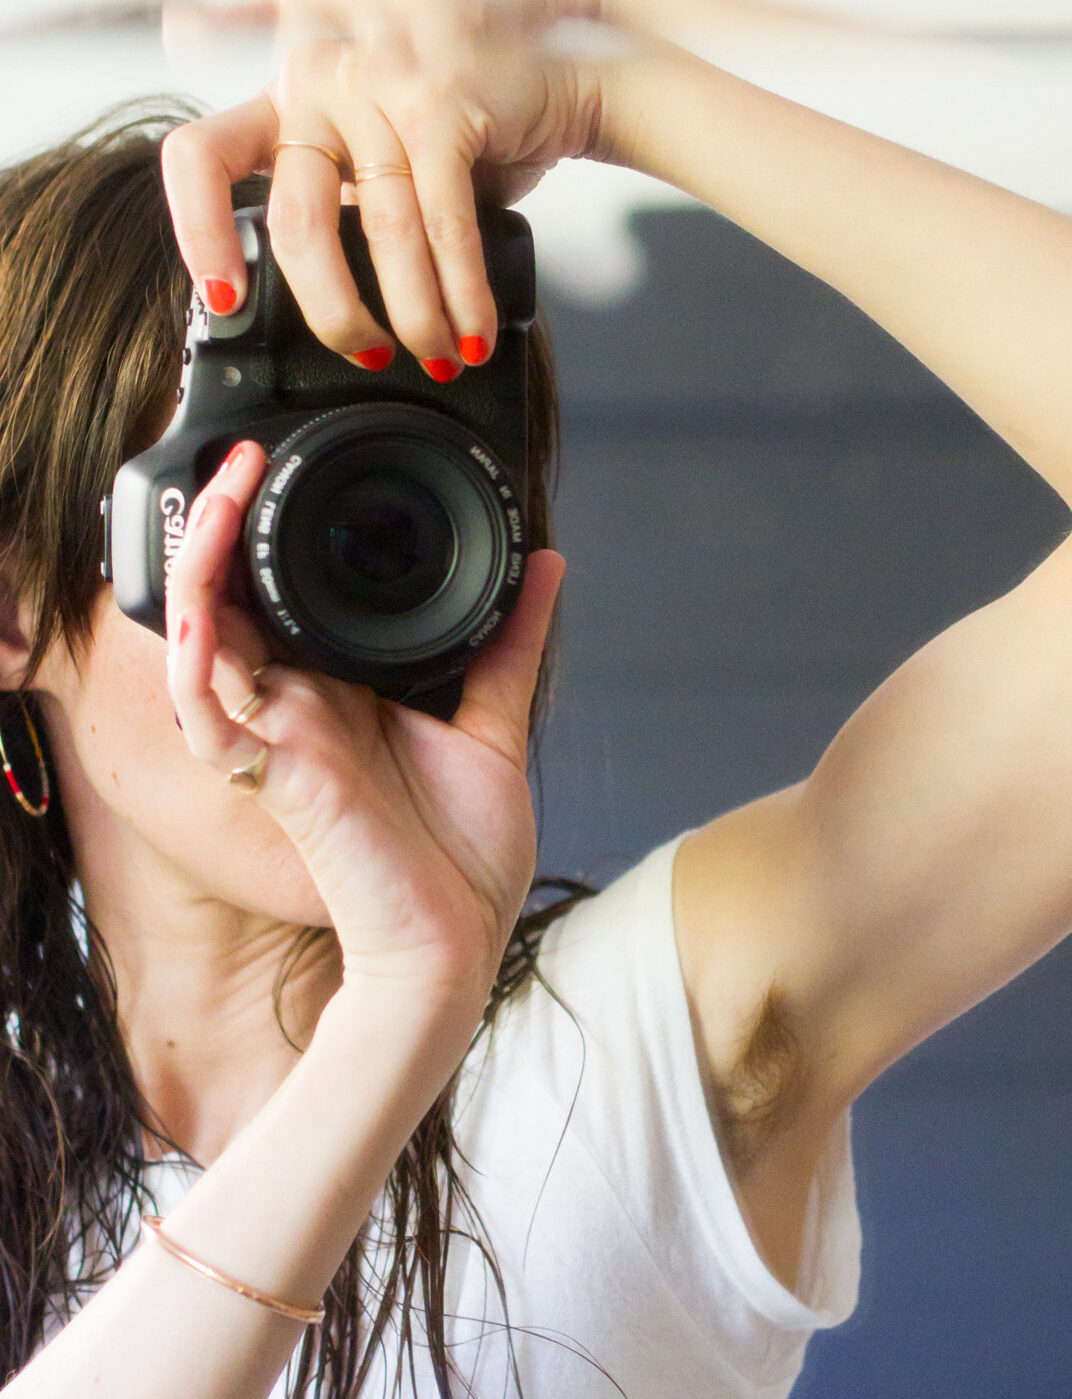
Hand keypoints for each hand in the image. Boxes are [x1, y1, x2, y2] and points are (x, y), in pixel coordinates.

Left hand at [161, 0, 619, 371]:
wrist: (557, 79)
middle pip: (296, 222)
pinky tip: (471, 333)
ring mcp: (378, 85)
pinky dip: (462, 295)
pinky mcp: (442, 103)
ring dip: (415, 316)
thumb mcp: (381, 156)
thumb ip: (341, 206)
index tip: (226, 297)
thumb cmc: (467, 129)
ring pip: (381, 233)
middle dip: (335, 312)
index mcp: (287, 97)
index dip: (199, 231)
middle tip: (368, 352)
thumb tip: (327, 306)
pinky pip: (444, 227)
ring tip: (437, 356)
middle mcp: (317, 79)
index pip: (202, 156)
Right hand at [164, 439, 564, 997]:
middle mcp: (297, 708)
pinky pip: (205, 705)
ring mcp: (277, 738)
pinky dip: (197, 648)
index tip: (293, 464)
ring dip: (203, 558)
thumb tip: (546, 563)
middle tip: (248, 453)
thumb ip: (510, 643)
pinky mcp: (269, 776)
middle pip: (231, 601)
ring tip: (230, 484)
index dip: (271, 532)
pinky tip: (205, 598)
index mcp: (341, 693)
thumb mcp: (494, 726)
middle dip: (225, 521)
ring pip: (202, 634)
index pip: (285, 596)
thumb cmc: (465, 859)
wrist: (457, 945)